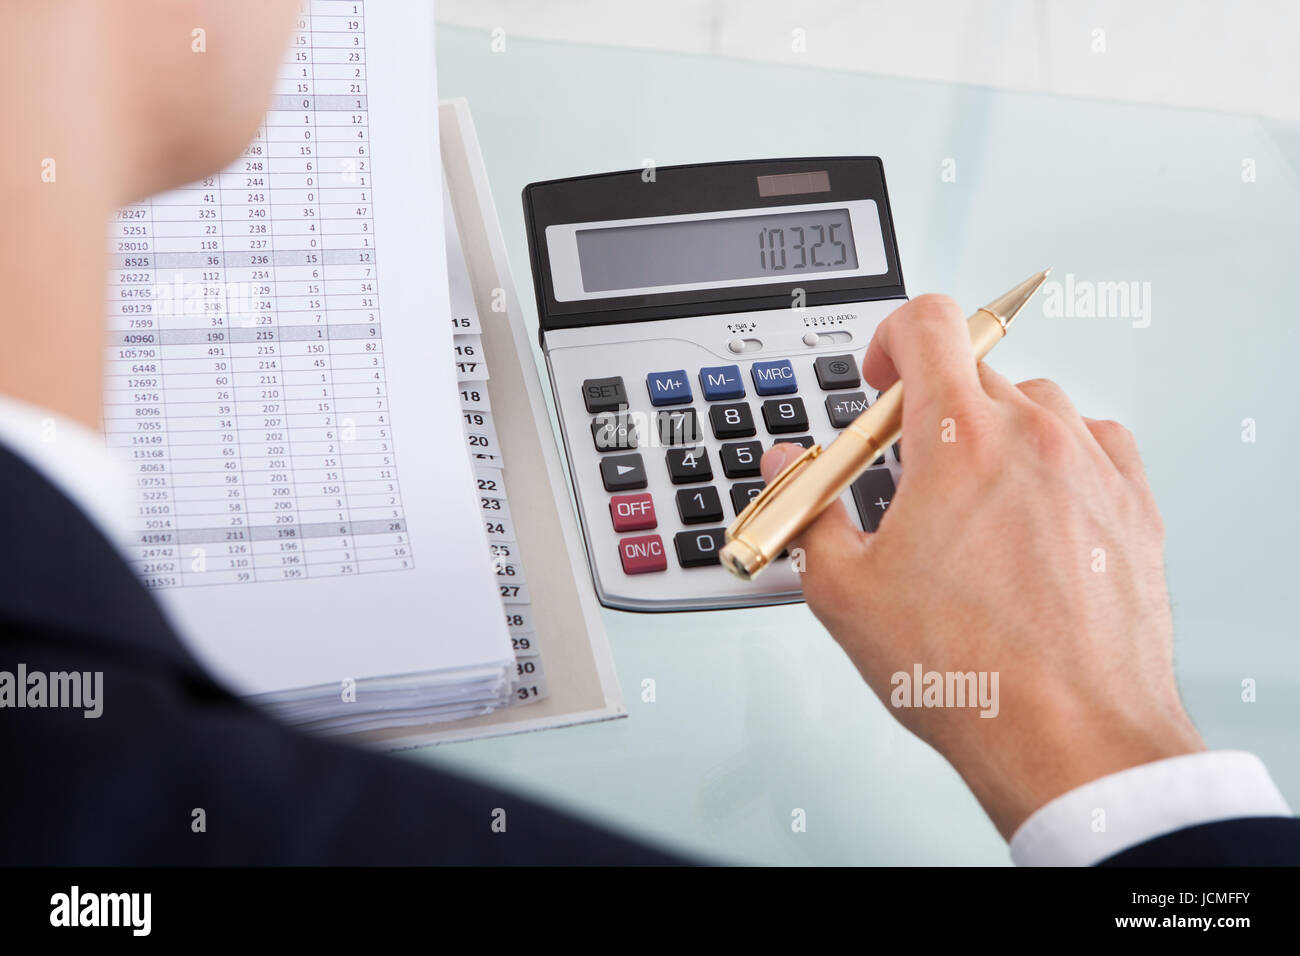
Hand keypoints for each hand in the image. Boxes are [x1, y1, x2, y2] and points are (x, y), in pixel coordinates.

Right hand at [762, 294, 1204, 837]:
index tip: (881, 377)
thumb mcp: (845, 593)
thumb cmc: (969, 672)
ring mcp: (1091, 468)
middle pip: (975, 370)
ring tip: (972, 500)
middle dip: (931, 410)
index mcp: (957, 440)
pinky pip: (1095, 446)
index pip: (929, 323)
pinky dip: (1059, 459)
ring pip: (1036, 406)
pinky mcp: (1133, 507)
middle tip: (909, 474)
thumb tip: (788, 470)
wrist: (1071, 737)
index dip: (892, 338)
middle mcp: (1033, 437)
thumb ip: (807, 509)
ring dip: (996, 432)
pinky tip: (1035, 510)